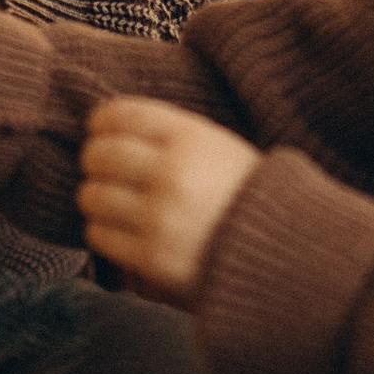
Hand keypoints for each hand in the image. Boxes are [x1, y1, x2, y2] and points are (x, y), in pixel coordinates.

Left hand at [78, 97, 261, 303]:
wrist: (282, 254)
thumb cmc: (245, 197)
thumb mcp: (219, 147)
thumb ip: (170, 135)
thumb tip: (108, 127)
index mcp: (191, 138)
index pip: (121, 115)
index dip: (101, 121)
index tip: (98, 129)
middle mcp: (172, 173)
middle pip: (99, 155)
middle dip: (94, 161)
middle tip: (101, 169)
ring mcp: (159, 217)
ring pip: (92, 196)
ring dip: (96, 198)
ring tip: (112, 202)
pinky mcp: (151, 257)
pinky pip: (99, 235)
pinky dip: (102, 230)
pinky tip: (120, 229)